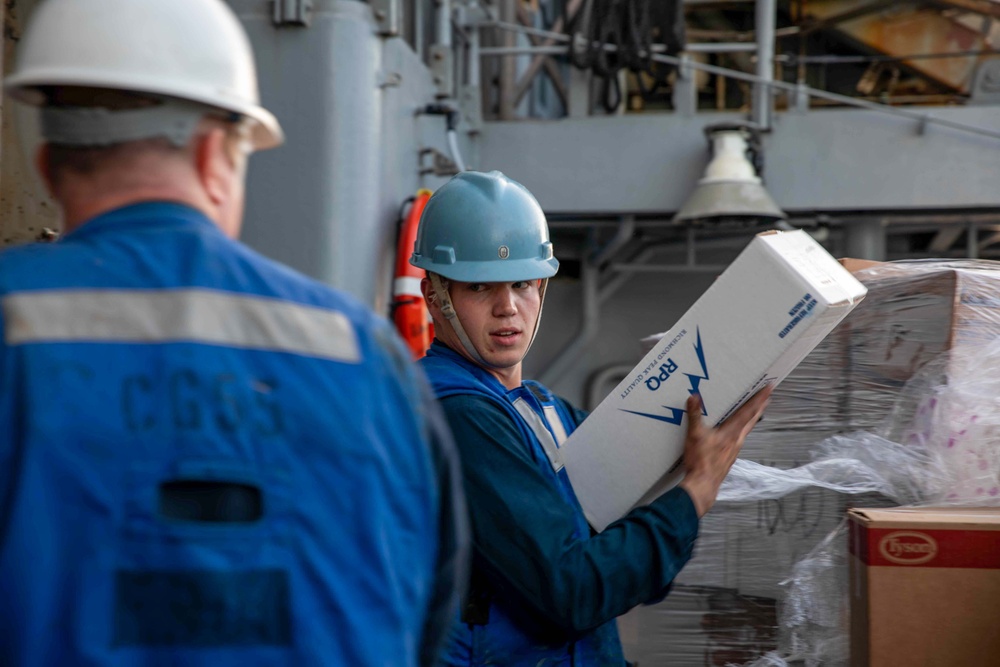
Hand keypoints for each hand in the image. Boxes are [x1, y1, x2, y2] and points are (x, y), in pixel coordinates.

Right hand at [678, 386, 771, 516]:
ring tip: (754, 412)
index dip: (759, 399)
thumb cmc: (701, 460)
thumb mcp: (695, 435)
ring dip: (751, 419)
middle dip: (759, 407)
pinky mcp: (728, 458)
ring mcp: (734, 450)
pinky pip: (738, 439)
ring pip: (745, 430)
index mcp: (731, 432)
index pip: (748, 411)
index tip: (769, 389)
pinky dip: (741, 431)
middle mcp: (737, 440)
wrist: (703, 485)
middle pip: (751, 420)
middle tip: (768, 398)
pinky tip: (735, 433)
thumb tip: (694, 397)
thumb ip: (695, 415)